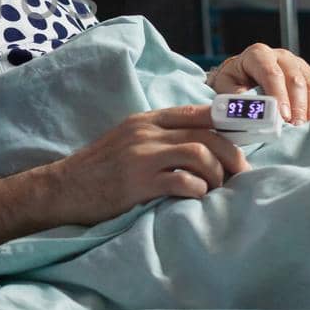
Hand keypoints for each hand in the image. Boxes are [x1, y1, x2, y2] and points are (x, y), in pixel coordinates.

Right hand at [38, 105, 249, 227]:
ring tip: (215, 189)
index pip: (198, 112)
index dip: (228, 123)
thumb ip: (160, 136)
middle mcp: (146, 132)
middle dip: (231, 155)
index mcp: (146, 119)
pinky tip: (195, 197)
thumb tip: (204, 143)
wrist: (62, 189)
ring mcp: (141, 156)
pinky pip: (181, 181)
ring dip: (216, 174)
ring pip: (199, 154)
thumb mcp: (128, 140)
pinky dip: (197, 190)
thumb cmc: (100, 169)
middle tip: (240, 174)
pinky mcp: (137, 182)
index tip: (246, 139)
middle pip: (206, 133)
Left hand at [207, 45, 309, 123]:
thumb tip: (249, 112)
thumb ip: (236, 98)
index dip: (278, 95)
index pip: (271, 73)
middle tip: (297, 127)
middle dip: (297, 105)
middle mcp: (281, 56)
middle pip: (295, 79)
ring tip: (309, 127)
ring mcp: (299, 64)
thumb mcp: (226, 88)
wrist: (241, 77)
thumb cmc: (233, 84)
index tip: (282, 117)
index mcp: (258, 55)